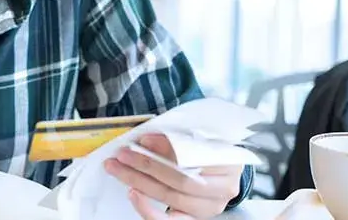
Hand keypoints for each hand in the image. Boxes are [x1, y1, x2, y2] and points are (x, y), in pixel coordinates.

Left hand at [104, 134, 243, 218]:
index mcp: (228, 161)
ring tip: (119, 169)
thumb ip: (180, 137)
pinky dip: (148, 209)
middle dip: (147, 165)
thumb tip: (146, 139)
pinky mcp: (195, 218)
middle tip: (122, 154)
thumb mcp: (200, 136)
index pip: (195, 155)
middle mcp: (223, 188)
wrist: (219, 172)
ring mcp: (209, 207)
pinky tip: (132, 194)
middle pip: (181, 179)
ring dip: (140, 182)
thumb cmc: (206, 149)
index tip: (143, 139)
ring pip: (171, 198)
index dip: (167, 148)